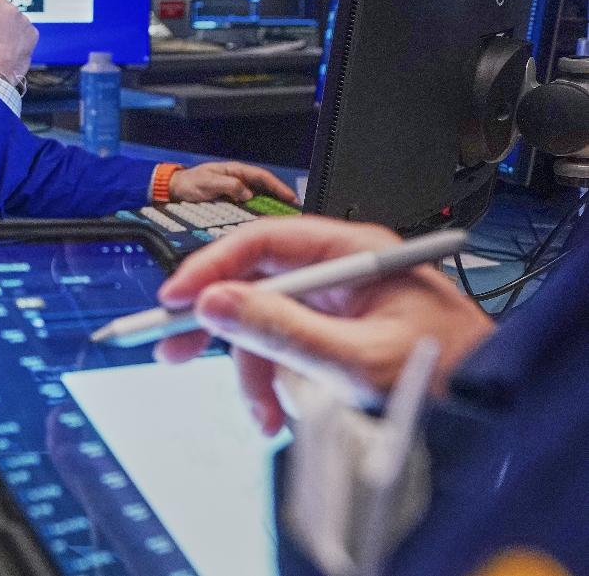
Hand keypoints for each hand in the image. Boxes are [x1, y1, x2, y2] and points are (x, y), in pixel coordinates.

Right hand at [156, 216, 494, 434]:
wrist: (490, 421)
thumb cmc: (446, 379)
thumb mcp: (354, 359)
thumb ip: (280, 330)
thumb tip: (214, 303)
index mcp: (354, 254)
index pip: (264, 243)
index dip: (212, 268)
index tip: (176, 298)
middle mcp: (340, 274)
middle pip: (255, 282)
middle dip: (218, 323)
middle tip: (173, 347)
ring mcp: (336, 308)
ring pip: (263, 324)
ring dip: (251, 369)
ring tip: (260, 414)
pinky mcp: (332, 339)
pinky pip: (282, 350)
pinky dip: (271, 382)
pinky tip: (276, 411)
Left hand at [168, 161, 297, 203]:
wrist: (176, 189)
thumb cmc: (189, 183)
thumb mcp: (208, 182)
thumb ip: (228, 185)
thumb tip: (248, 193)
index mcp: (235, 170)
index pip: (262, 176)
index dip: (278, 186)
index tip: (290, 197)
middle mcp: (239, 179)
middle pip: (265, 187)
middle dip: (280, 197)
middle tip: (294, 209)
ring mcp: (236, 190)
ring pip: (259, 197)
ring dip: (271, 205)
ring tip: (284, 216)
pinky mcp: (231, 200)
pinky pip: (249, 205)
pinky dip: (259, 211)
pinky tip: (264, 220)